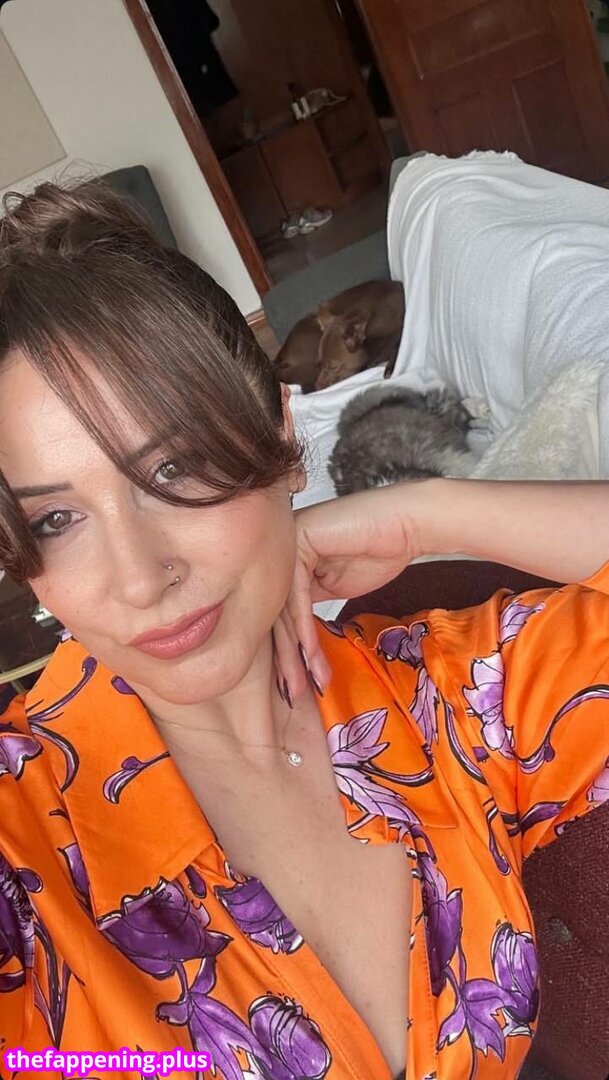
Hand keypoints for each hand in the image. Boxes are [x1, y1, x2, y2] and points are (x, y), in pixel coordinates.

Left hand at [273, 485, 421, 700]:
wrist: (406, 524)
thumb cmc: (379, 551)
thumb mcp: (335, 586)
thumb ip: (309, 603)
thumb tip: (293, 640)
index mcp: (283, 561)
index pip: (276, 615)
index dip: (286, 654)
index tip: (296, 687)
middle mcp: (278, 552)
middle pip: (274, 615)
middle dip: (287, 660)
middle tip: (294, 694)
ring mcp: (285, 545)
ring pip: (282, 610)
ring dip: (297, 652)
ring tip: (308, 682)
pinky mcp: (299, 543)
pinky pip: (296, 596)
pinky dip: (305, 631)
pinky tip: (312, 656)